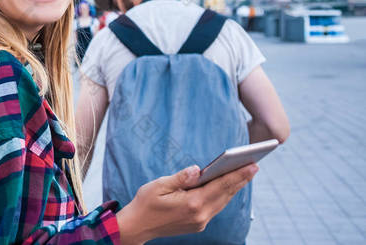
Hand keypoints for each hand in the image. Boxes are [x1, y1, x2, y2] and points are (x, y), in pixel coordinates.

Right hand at [116, 163, 257, 244]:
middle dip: (240, 179)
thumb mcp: (159, 185)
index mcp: (192, 204)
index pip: (220, 186)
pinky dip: (224, 196)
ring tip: (244, 174)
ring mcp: (200, 222)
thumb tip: (197, 169)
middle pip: (226, 194)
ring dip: (234, 188)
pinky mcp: (198, 224)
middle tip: (254, 165)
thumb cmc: (145, 203)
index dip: (237, 174)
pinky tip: (227, 187)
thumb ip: (181, 177)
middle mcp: (200, 215)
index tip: (251, 165)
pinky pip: (215, 207)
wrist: (137, 226)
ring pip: (222, 202)